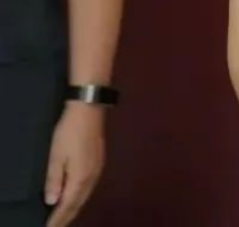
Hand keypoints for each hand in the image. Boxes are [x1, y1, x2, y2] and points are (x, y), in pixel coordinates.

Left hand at [44, 102, 106, 226]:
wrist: (89, 110)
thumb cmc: (69, 132)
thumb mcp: (56, 155)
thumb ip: (54, 179)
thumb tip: (52, 201)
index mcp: (80, 177)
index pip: (67, 205)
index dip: (58, 219)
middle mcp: (92, 177)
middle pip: (78, 202)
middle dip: (67, 217)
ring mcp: (98, 169)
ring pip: (85, 195)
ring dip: (75, 208)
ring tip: (65, 217)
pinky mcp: (99, 162)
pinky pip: (89, 187)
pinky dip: (80, 197)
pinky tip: (76, 196)